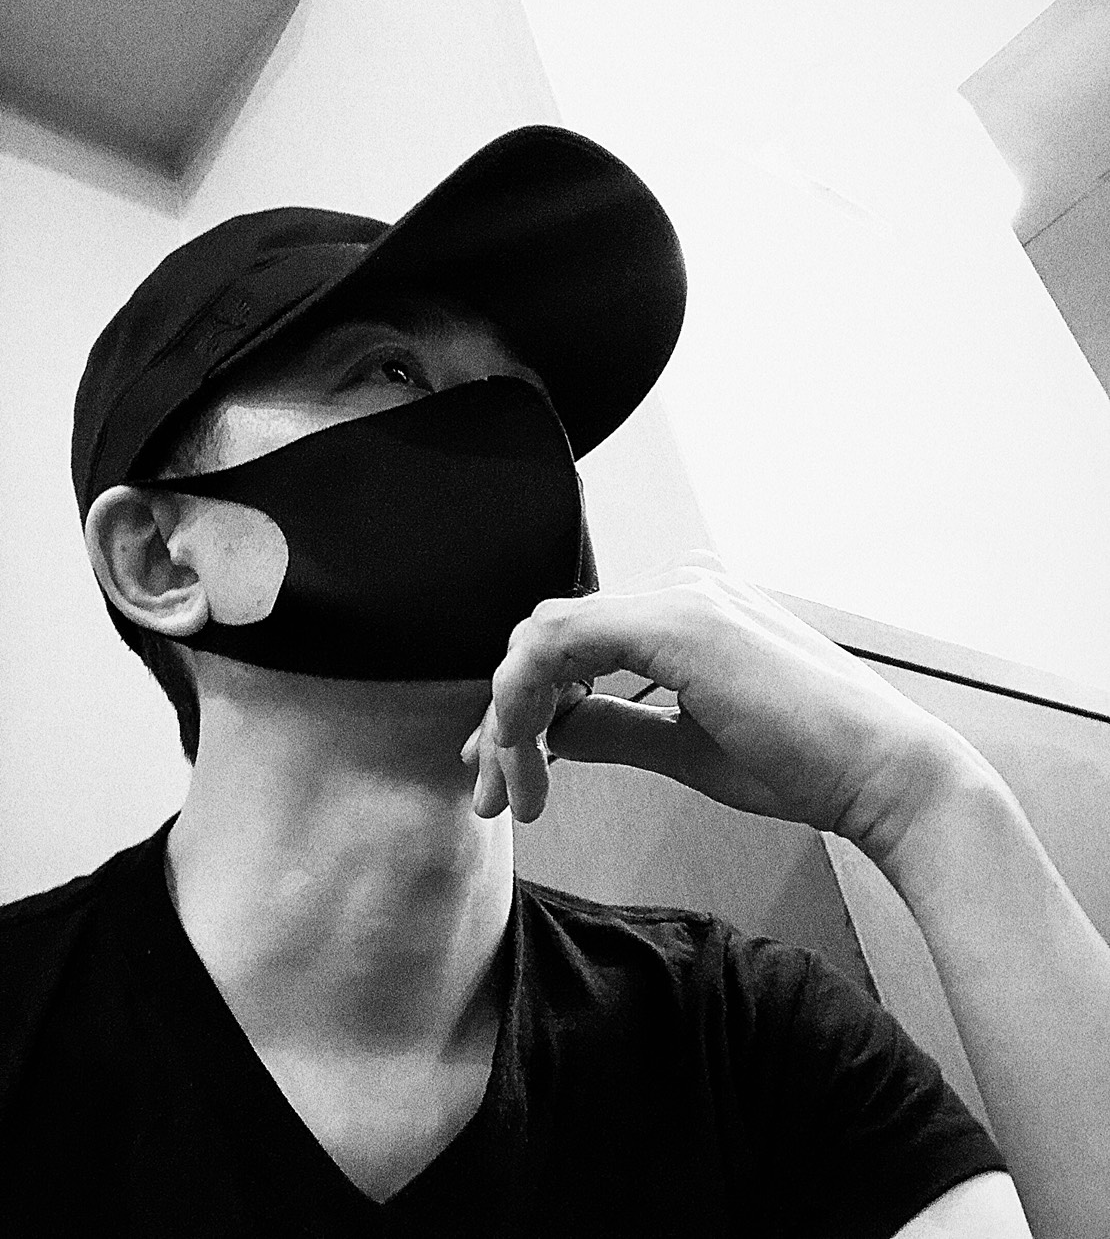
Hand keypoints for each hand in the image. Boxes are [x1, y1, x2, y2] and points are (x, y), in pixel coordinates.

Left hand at [460, 553, 966, 862]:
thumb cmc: (805, 766)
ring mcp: (682, 596)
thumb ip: (616, 727)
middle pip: (553, 638)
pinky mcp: (681, 619)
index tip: (507, 772)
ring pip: (547, 637)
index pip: (578, 641)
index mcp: (690, 609)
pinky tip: (525, 751)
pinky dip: (526, 695)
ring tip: (512, 793)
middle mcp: (682, 587)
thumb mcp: (688, 748)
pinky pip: (564, 639)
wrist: (884, 775)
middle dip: (505, 717)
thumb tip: (553, 730)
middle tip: (492, 794)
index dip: (524, 704)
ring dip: (510, 716)